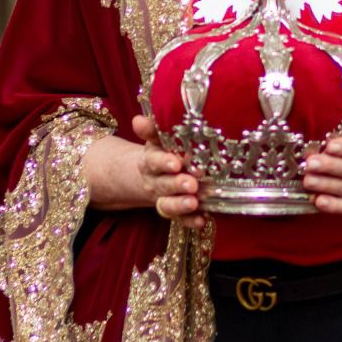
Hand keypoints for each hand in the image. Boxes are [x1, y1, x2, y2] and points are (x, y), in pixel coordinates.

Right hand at [81, 122, 204, 228]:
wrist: (150, 175)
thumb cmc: (161, 151)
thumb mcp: (156, 139)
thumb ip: (151, 129)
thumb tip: (138, 120)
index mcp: (150, 161)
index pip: (154, 161)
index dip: (164, 162)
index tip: (176, 163)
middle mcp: (156, 182)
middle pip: (163, 184)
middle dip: (177, 185)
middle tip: (191, 184)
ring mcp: (165, 198)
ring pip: (169, 204)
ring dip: (181, 205)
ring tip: (194, 203)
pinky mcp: (176, 212)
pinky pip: (181, 219)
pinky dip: (190, 221)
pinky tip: (202, 220)